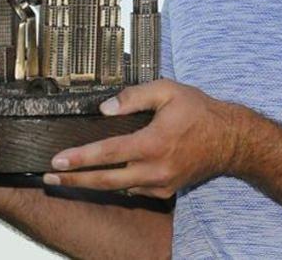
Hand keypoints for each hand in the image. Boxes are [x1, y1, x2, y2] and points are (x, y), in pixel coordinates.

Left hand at [44, 80, 246, 198]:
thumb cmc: (199, 112)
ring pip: (119, 188)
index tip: (57, 161)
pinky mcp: (166, 190)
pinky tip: (109, 176)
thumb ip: (135, 96)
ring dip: (93, 184)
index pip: (108, 153)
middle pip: (106, 181)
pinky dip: (120, 184)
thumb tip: (106, 107)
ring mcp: (160, 183)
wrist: (230, 139)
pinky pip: (136, 190)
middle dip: (75, 181)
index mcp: (153, 142)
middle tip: (51, 179)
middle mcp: (155, 168)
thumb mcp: (168, 91)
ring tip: (70, 180)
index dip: (80, 158)